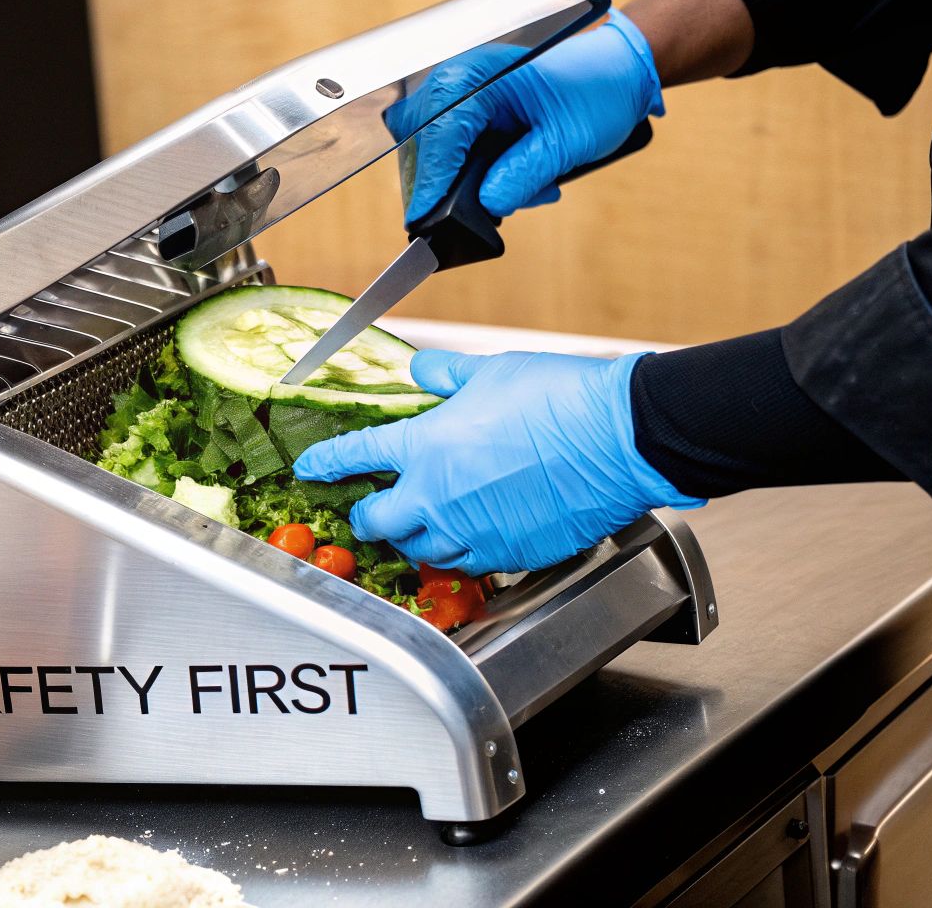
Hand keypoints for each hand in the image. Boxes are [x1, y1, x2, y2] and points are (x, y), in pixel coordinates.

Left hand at [293, 349, 703, 575]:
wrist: (619, 440)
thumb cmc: (560, 400)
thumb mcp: (490, 370)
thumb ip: (446, 375)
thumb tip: (420, 370)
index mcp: (426, 448)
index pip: (356, 456)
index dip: (327, 462)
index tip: (312, 467)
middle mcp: (439, 499)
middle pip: (379, 523)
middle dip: (367, 516)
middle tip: (369, 508)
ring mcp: (474, 532)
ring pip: (423, 551)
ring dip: (414, 538)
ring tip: (420, 524)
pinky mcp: (510, 554)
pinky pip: (471, 561)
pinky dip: (462, 550)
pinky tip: (472, 532)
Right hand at [391, 10, 663, 220]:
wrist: (619, 72)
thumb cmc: (599, 90)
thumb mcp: (567, 140)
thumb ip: (524, 173)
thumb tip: (489, 203)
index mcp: (479, 75)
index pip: (440, 131)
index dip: (432, 179)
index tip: (426, 218)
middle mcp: (461, 82)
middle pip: (427, 144)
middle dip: (453, 185)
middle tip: (486, 212)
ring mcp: (463, 100)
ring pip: (440, 154)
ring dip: (472, 184)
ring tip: (530, 189)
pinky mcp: (471, 117)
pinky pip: (459, 154)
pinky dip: (481, 176)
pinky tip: (520, 180)